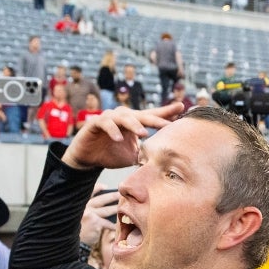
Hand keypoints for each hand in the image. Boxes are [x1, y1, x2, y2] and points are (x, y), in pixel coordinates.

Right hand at [61, 103, 180, 169]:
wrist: (87, 159)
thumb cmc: (111, 155)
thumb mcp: (132, 155)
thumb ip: (146, 154)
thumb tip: (166, 162)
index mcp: (134, 122)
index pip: (152, 115)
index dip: (166, 112)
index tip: (181, 106)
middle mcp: (123, 117)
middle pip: (142, 114)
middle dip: (155, 118)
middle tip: (167, 123)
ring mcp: (109, 118)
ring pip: (124, 117)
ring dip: (134, 124)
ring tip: (144, 133)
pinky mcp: (95, 122)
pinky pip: (105, 123)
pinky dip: (112, 130)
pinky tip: (118, 139)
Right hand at [78, 184, 118, 245]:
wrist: (70, 241)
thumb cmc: (76, 229)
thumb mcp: (77, 216)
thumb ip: (88, 210)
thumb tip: (105, 206)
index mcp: (80, 204)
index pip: (89, 193)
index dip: (98, 188)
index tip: (105, 187)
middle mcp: (85, 207)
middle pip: (101, 200)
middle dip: (112, 196)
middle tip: (120, 194)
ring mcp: (91, 214)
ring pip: (107, 210)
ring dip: (115, 209)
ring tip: (122, 207)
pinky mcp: (96, 223)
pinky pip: (108, 224)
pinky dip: (113, 226)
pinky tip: (118, 226)